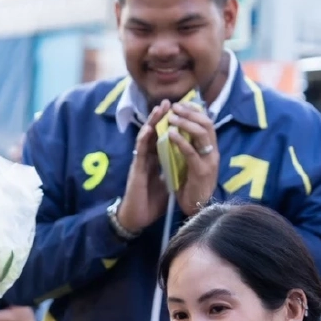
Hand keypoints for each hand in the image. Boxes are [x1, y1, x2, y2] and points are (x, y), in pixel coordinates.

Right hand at [117, 102, 171, 234]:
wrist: (138, 218)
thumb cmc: (151, 203)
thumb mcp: (167, 184)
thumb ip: (173, 171)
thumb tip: (184, 163)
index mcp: (155, 161)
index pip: (163, 138)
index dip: (169, 126)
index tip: (178, 113)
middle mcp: (147, 158)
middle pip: (154, 133)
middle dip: (161, 117)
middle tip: (168, 102)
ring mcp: (141, 162)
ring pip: (146, 137)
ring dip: (152, 122)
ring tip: (159, 108)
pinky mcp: (136, 169)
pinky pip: (140, 151)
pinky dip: (144, 138)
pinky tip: (149, 128)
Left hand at [165, 101, 220, 216]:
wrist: (198, 210)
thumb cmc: (192, 187)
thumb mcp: (191, 163)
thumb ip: (188, 148)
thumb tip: (178, 131)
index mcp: (210, 149)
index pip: (207, 122)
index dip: (195, 110)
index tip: (181, 103)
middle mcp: (213, 152)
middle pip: (206, 123)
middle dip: (190, 112)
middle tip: (174, 107)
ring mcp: (209, 161)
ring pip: (201, 134)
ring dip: (185, 123)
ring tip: (171, 117)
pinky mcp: (201, 172)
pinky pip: (191, 152)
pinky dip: (181, 141)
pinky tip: (170, 134)